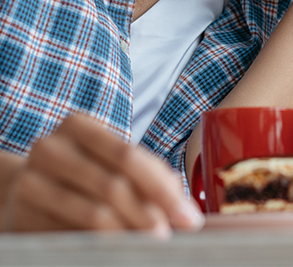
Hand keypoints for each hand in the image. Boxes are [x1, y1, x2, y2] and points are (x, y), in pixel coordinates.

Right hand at [1, 113, 203, 233]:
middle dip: (148, 214)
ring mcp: (30, 183)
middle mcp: (50, 148)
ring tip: (150, 245)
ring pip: (92, 213)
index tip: (188, 216)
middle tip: (171, 235)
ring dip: (128, 233)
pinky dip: (101, 245)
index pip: (128, 156)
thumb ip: (146, 176)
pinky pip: (69, 235)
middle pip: (111, 185)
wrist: (22, 189)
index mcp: (78, 126)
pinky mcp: (20, 217)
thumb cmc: (80, 173)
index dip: (161, 188)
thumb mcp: (109, 162)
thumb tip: (186, 207)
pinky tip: (119, 250)